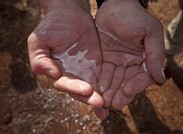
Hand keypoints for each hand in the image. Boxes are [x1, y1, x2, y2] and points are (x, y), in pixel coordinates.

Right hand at [27, 0, 107, 117]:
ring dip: (99, 99)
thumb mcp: (38, 41)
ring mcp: (84, 71)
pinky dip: (107, 88)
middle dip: (89, 98)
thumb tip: (52, 74)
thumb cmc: (51, 26)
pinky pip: (102, 78)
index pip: (64, 85)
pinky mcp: (96, 65)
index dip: (74, 88)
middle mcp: (70, 74)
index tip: (86, 90)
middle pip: (79, 90)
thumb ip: (39, 59)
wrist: (69, 14)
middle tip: (100, 104)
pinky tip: (115, 95)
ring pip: (92, 88)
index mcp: (56, 72)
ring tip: (107, 107)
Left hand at [95, 0, 165, 113]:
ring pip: (114, 80)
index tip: (127, 91)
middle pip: (127, 82)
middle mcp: (131, 63)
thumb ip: (155, 54)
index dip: (136, 86)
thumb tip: (160, 78)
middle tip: (113, 104)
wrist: (114, 5)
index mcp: (144, 58)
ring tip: (103, 102)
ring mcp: (117, 62)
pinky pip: (102, 72)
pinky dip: (100, 81)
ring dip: (109, 91)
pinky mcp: (104, 59)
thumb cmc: (134, 16)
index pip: (142, 77)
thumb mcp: (150, 32)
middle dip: (120, 94)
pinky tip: (96, 89)